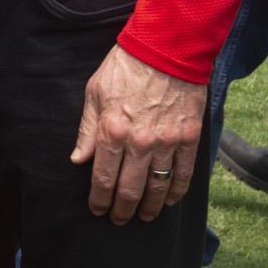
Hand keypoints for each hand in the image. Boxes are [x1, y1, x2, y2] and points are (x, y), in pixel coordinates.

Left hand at [68, 44, 205, 222]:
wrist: (167, 47)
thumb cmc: (126, 66)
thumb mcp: (95, 93)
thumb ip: (87, 130)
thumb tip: (78, 159)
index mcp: (112, 131)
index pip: (103, 179)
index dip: (99, 200)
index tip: (98, 210)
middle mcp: (139, 142)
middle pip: (130, 190)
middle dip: (122, 210)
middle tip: (119, 219)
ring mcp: (167, 142)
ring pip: (158, 187)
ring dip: (150, 207)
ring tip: (145, 217)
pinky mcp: (189, 138)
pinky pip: (184, 174)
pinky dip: (176, 191)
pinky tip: (170, 200)